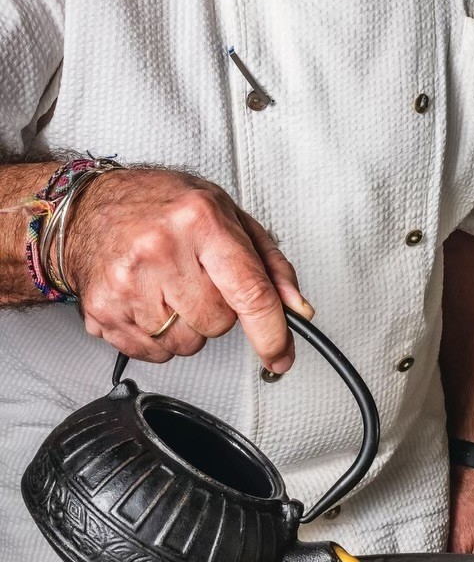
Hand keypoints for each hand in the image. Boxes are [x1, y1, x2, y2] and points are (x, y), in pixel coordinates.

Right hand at [64, 168, 311, 373]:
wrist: (90, 207)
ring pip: (186, 344)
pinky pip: (153, 353)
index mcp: (200, 220)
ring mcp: (127, 282)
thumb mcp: (226, 215)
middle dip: (218, 310)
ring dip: (187, 325)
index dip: (272, 332)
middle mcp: (161, 249)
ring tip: (169, 287)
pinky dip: (158, 336)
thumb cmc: (160, 206)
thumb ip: (269, 264)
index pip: (249, 291)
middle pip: (218, 322)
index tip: (280, 355)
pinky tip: (148, 301)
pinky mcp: (103, 309)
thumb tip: (296, 308)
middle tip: (197, 278)